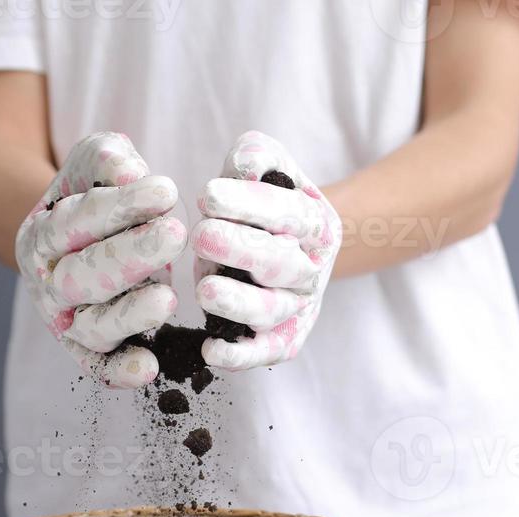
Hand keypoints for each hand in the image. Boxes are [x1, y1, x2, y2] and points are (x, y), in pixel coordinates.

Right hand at [16, 133, 186, 387]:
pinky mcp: (89, 351)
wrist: (73, 242)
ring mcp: (66, 322)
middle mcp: (48, 284)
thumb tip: (129, 172)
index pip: (75, 222)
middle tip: (176, 234)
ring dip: (130, 315)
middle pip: (81, 277)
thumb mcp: (95, 164)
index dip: (119, 207)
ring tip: (169, 297)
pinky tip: (149, 367)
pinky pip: (100, 367)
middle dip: (130, 256)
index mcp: (41, 235)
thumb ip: (108, 160)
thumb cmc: (94, 195)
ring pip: (92, 326)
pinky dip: (120, 372)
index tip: (166, 189)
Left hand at [192, 131, 341, 370]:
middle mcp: (310, 269)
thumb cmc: (268, 202)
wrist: (293, 249)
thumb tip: (244, 166)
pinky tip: (210, 351)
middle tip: (202, 236)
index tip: (207, 195)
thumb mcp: (270, 167)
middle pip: (281, 264)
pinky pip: (263, 353)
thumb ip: (258, 157)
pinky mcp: (280, 341)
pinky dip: (239, 357)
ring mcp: (296, 307)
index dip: (250, 204)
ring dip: (238, 302)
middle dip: (240, 249)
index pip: (289, 213)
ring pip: (271, 311)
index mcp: (315, 223)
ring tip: (205, 289)